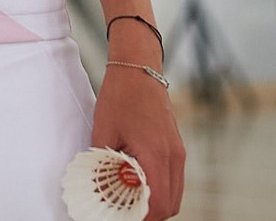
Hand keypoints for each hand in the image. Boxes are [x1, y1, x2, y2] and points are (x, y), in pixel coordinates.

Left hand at [91, 64, 185, 220]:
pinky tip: (138, 182)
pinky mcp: (177, 147)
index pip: (157, 204)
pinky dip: (160, 188)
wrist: (139, 69)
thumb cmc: (120, 97)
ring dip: (156, 202)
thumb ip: (102, 163)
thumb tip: (97, 187)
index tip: (123, 216)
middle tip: (125, 211)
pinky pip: (174, 179)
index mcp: (155, 155)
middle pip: (170, 205)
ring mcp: (178, 152)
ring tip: (129, 199)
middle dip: (149, 214)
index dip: (141, 217)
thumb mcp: (103, 131)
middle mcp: (173, 156)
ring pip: (175, 194)